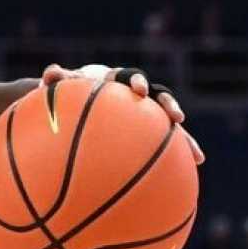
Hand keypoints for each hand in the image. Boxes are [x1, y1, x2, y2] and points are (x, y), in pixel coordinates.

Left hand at [41, 62, 204, 162]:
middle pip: (158, 96)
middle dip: (167, 105)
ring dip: (183, 137)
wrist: (72, 101)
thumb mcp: (56, 87)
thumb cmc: (64, 92)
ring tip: (196, 155)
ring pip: (168, 124)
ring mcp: (143, 113)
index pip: (128, 77)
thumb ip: (55, 78)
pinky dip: (174, 158)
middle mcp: (134, 94)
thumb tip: (51, 73)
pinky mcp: (147, 132)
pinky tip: (185, 176)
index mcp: (114, 80)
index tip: (139, 91)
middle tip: (176, 117)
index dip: (136, 82)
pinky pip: (163, 146)